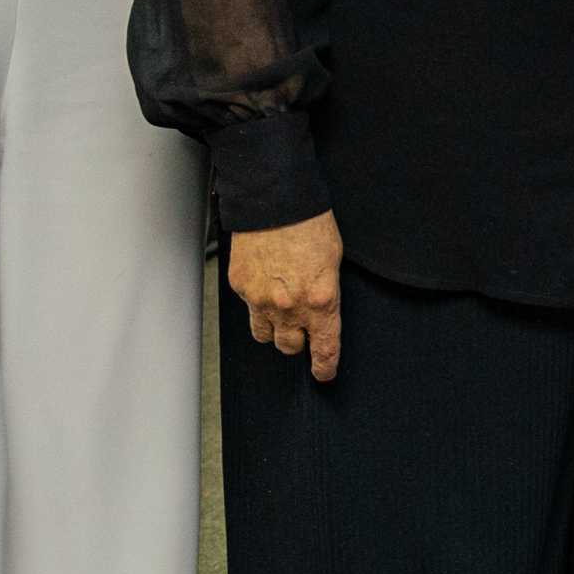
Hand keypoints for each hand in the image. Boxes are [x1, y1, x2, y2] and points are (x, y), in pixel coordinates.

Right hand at [226, 214, 343, 377]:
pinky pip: (247, 307)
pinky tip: (264, 280)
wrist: (274, 199)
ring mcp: (260, 299)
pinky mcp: (240, 286)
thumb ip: (327, 294)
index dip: (325, 367)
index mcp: (321, 301)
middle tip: (300, 325)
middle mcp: (289, 307)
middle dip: (297, 340)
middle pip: (289, 347)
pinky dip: (256, 300)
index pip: (324, 350)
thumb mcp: (333, 262)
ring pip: (264, 334)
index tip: (324, 373)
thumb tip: (322, 312)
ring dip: (273, 327)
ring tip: (279, 308)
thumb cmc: (310, 224)